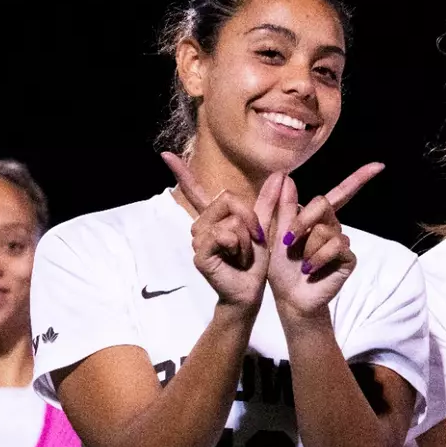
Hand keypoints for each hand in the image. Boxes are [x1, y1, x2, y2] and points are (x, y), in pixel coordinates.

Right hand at [162, 152, 275, 309]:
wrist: (250, 292)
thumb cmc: (254, 264)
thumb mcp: (263, 228)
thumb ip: (269, 202)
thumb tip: (280, 174)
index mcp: (214, 218)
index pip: (195, 191)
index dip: (181, 172)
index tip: (164, 154)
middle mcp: (202, 226)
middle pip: (227, 198)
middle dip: (249, 218)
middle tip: (252, 241)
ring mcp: (198, 240)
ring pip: (229, 220)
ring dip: (246, 238)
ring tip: (242, 255)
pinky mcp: (200, 253)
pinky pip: (223, 235)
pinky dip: (237, 247)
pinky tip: (235, 259)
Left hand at [268, 163, 383, 317]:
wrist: (289, 296)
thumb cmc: (280, 267)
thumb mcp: (275, 234)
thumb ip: (282, 207)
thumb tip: (287, 177)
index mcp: (316, 217)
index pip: (340, 194)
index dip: (360, 178)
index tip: (379, 165)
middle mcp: (332, 226)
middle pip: (323, 203)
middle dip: (302, 220)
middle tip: (287, 241)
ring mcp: (342, 242)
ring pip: (325, 229)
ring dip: (307, 247)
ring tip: (303, 263)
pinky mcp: (348, 258)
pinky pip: (336, 246)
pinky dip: (318, 258)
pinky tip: (311, 269)